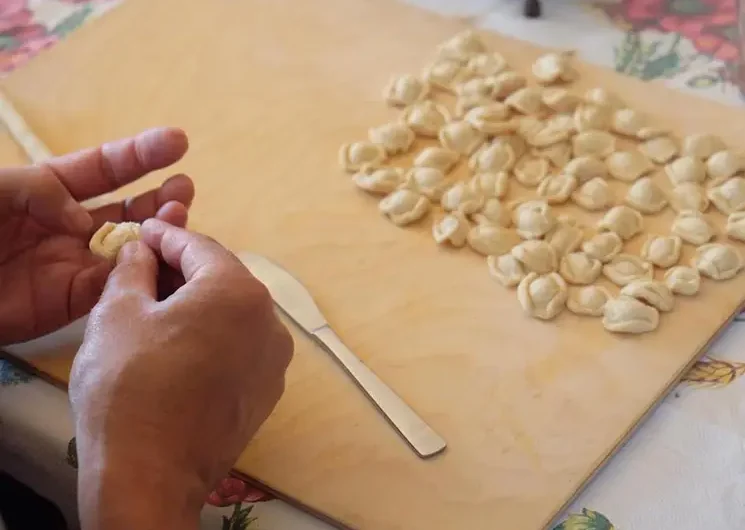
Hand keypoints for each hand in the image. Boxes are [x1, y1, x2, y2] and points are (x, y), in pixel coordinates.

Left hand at [0, 127, 193, 344]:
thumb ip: (38, 192)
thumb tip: (83, 221)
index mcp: (49, 191)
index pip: (104, 168)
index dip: (140, 154)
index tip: (178, 142)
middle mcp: (70, 226)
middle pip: (127, 209)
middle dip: (159, 197)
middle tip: (184, 191)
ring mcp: (73, 263)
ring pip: (130, 248)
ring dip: (157, 235)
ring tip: (179, 221)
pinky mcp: (71, 301)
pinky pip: (114, 287)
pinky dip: (139, 276)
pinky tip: (158, 263)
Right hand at [69, 220, 293, 529]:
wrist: (150, 475)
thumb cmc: (128, 386)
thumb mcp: (117, 313)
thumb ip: (133, 269)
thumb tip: (142, 249)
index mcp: (238, 291)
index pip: (200, 247)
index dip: (166, 236)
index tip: (144, 234)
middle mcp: (270, 320)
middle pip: (224, 279)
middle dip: (186, 270)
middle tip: (147, 269)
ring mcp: (275, 359)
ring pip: (235, 314)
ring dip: (202, 304)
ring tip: (162, 308)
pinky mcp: (269, 391)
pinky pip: (242, 346)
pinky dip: (216, 336)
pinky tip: (184, 347)